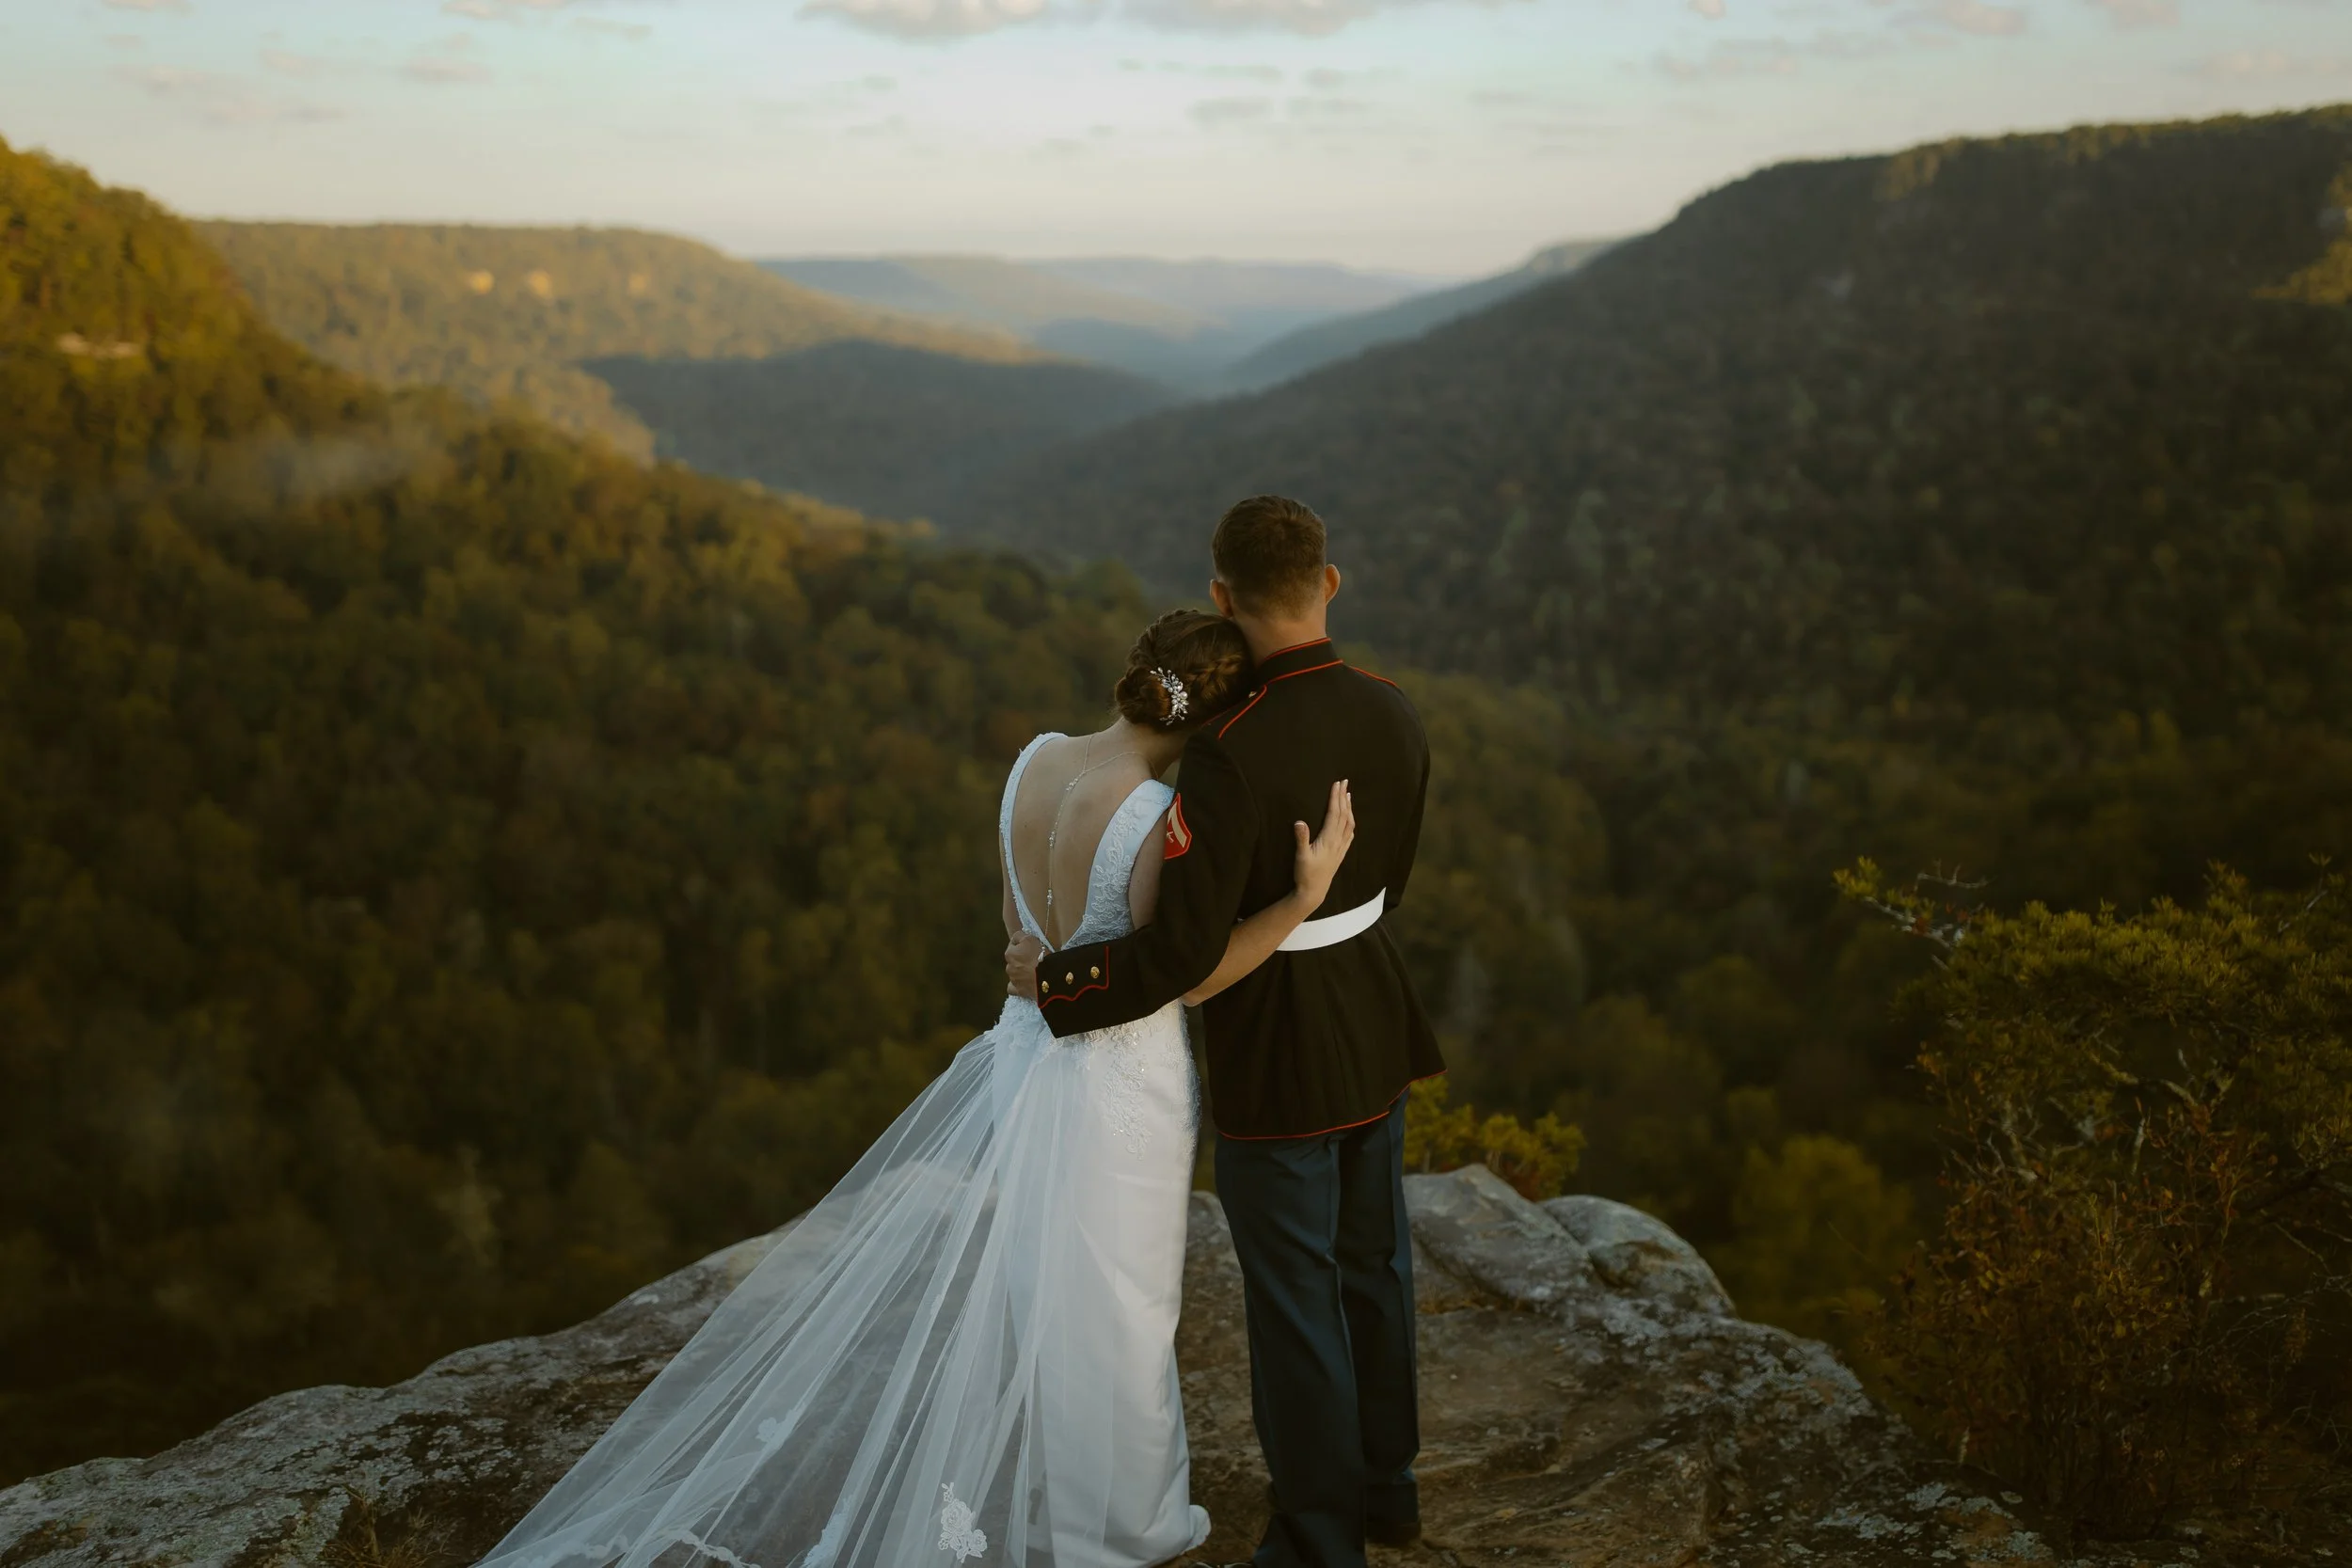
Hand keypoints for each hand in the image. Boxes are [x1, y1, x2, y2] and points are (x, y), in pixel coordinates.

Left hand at [1005, 931, 1044, 998]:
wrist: (1048, 977)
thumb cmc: (1039, 955)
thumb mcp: (1030, 938)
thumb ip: (1020, 936)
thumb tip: (1016, 937)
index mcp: (1010, 953)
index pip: (1013, 944)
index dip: (1022, 943)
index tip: (1031, 945)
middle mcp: (1008, 967)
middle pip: (1014, 960)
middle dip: (1020, 959)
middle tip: (1033, 958)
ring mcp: (1013, 980)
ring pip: (1014, 973)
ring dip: (1020, 971)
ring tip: (1032, 971)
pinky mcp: (1019, 991)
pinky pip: (1013, 988)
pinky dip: (1017, 985)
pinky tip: (1023, 983)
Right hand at [1290, 778, 1354, 912]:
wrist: (1313, 892)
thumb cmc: (1305, 874)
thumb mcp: (1301, 856)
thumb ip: (1301, 838)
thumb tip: (1299, 821)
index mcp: (1328, 840)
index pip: (1334, 814)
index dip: (1335, 798)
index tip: (1336, 784)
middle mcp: (1337, 842)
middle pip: (1343, 815)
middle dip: (1343, 798)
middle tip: (1344, 782)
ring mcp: (1340, 848)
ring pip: (1348, 824)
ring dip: (1349, 808)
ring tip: (1348, 796)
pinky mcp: (1340, 854)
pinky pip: (1349, 835)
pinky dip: (1350, 823)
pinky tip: (1350, 820)